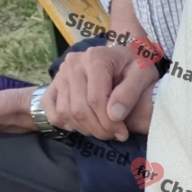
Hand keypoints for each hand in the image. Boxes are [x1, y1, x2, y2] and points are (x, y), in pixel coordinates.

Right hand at [41, 41, 157, 141]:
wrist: (123, 55)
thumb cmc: (135, 65)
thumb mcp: (142, 75)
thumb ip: (129, 93)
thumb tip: (114, 116)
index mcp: (96, 59)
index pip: (96, 99)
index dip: (109, 122)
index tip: (122, 133)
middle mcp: (74, 63)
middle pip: (79, 108)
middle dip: (98, 128)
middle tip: (114, 135)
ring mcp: (61, 73)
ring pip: (65, 111)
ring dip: (84, 128)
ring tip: (102, 131)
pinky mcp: (55, 82)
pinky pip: (50, 107)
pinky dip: (62, 121)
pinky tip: (80, 126)